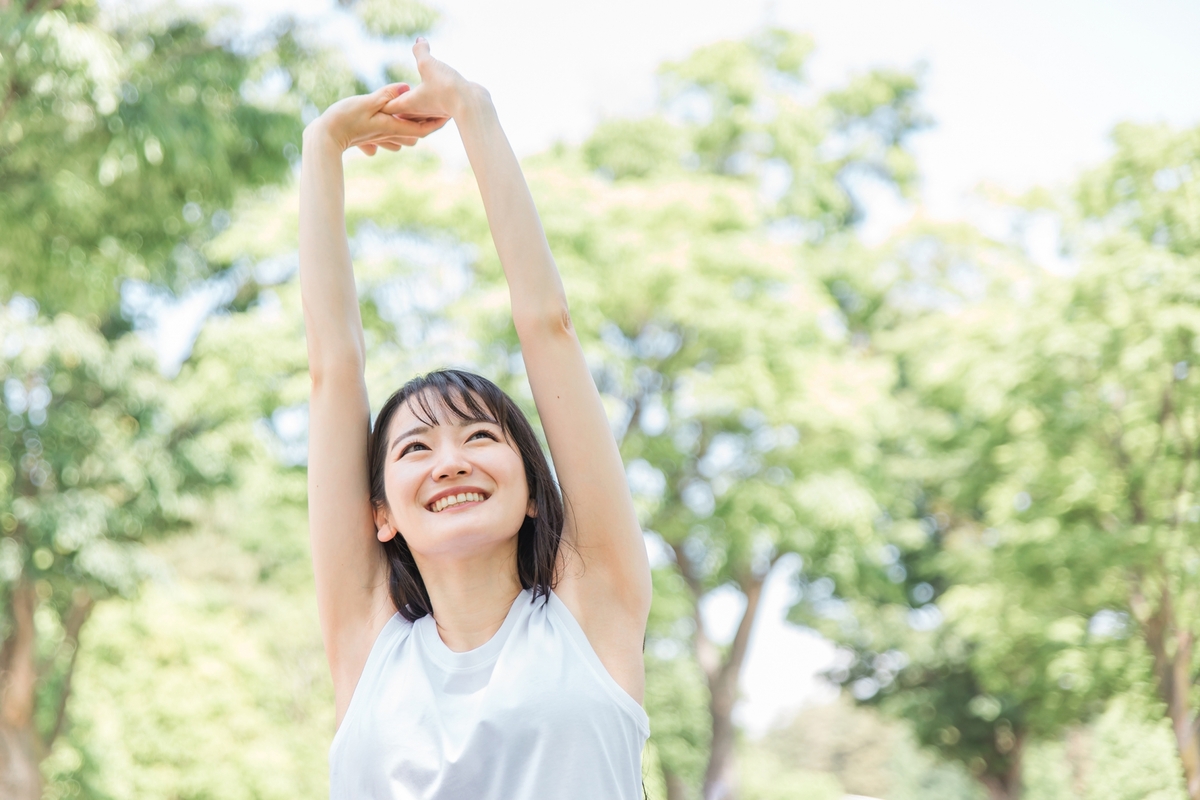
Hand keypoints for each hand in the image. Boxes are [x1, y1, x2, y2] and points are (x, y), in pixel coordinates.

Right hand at [306, 83, 447, 155]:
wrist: (324, 139)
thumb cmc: (343, 120)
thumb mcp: (365, 103)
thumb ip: (385, 96)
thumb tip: (407, 88)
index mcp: (392, 127)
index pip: (422, 129)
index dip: (437, 123)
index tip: (450, 115)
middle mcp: (388, 135)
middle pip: (414, 135)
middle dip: (425, 125)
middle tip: (437, 112)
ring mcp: (377, 138)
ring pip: (400, 138)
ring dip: (408, 128)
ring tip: (417, 117)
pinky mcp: (366, 137)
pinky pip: (383, 138)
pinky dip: (389, 132)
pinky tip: (387, 124)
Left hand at [381, 38, 473, 120]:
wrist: (471, 104)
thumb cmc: (446, 86)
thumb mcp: (428, 63)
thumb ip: (421, 51)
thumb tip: (419, 39)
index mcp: (407, 104)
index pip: (386, 108)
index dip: (380, 105)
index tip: (375, 102)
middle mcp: (417, 113)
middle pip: (400, 116)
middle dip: (394, 112)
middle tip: (387, 106)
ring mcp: (431, 116)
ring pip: (417, 118)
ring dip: (413, 113)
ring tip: (410, 108)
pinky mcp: (444, 114)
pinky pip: (432, 116)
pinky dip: (429, 112)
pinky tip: (433, 106)